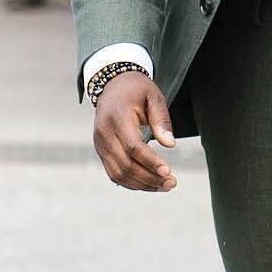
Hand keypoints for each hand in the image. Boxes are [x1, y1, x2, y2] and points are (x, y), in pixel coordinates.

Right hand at [93, 72, 176, 192]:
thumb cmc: (137, 90)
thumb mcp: (154, 96)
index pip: (133, 146)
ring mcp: (100, 144)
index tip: (168, 171)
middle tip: (171, 183)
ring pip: (118, 173)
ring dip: (141, 184)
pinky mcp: (101, 151)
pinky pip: (114, 172)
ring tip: (164, 186)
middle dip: (149, 177)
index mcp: (117, 117)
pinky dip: (131, 182)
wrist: (112, 84)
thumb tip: (171, 145)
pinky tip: (149, 183)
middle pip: (125, 164)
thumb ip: (161, 120)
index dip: (150, 161)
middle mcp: (104, 133)